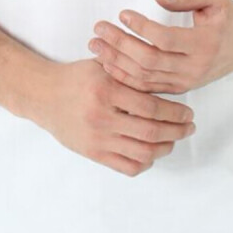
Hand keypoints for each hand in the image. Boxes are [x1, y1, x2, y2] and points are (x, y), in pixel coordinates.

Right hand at [32, 58, 195, 176]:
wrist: (44, 95)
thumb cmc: (76, 78)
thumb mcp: (102, 66)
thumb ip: (131, 71)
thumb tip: (166, 76)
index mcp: (106, 91)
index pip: (151, 107)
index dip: (175, 113)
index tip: (188, 112)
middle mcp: (102, 118)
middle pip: (151, 132)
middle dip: (177, 131)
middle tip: (188, 127)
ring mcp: (97, 139)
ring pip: (142, 153)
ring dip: (165, 148)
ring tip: (173, 140)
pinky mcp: (93, 153)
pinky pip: (127, 166)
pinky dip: (145, 163)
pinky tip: (152, 153)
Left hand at [88, 0, 232, 93]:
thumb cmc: (225, 14)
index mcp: (205, 43)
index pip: (165, 39)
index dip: (141, 27)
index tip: (122, 13)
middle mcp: (195, 67)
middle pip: (149, 60)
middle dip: (120, 44)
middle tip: (99, 27)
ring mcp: (185, 81)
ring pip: (144, 77)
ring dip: (116, 61)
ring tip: (95, 43)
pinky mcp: (177, 88)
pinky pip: (146, 87)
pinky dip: (124, 76)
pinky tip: (106, 62)